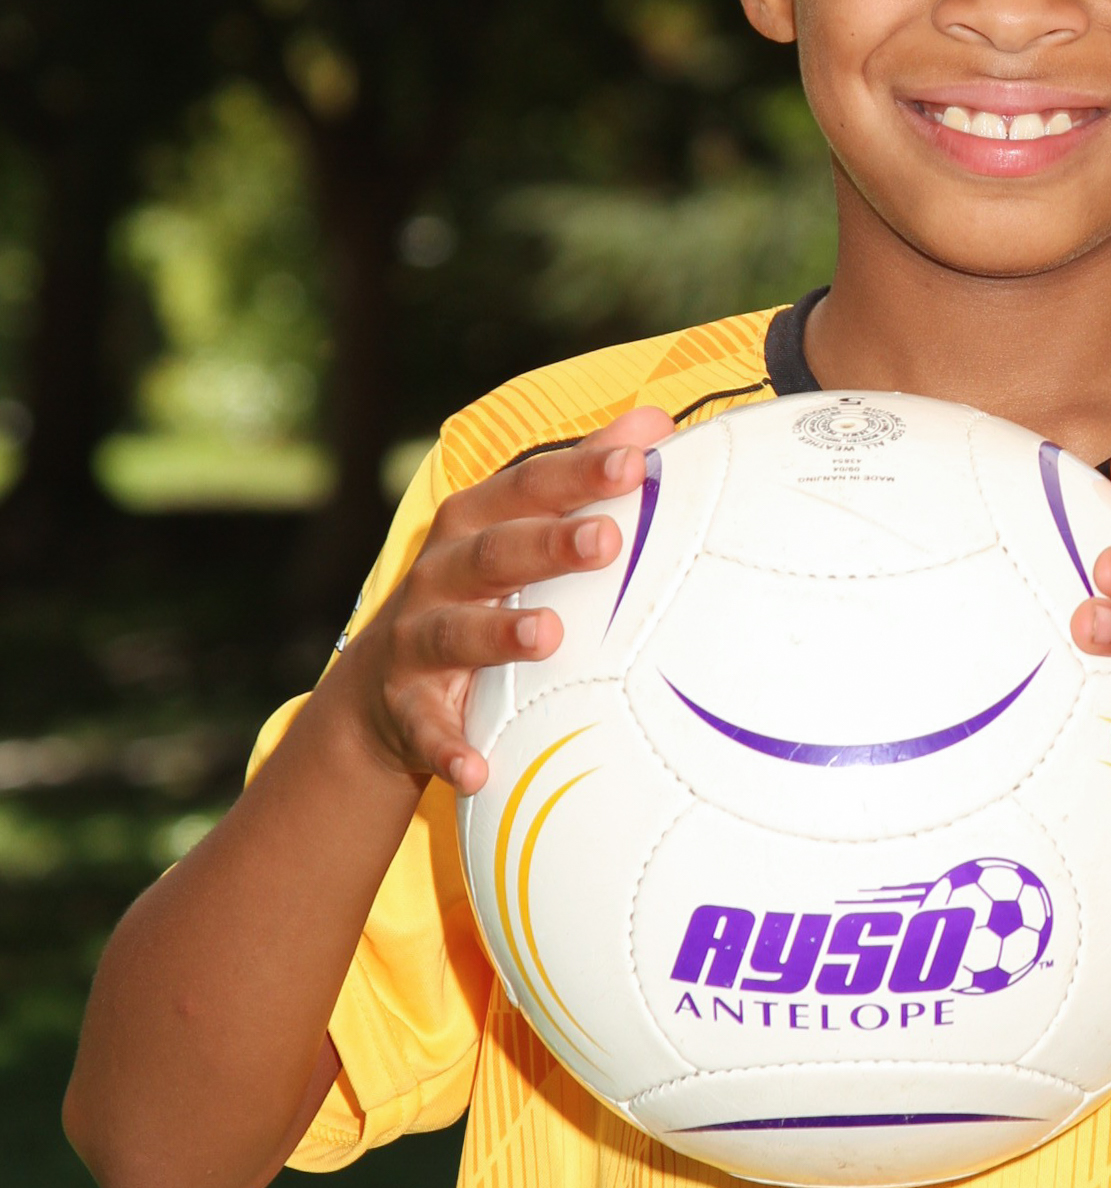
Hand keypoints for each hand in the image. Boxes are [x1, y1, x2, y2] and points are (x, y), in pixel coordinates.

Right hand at [333, 406, 673, 794]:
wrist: (379, 689)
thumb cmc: (478, 591)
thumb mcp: (519, 528)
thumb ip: (581, 476)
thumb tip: (654, 419)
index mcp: (474, 524)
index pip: (528, 487)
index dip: (579, 471)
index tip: (637, 460)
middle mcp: (439, 574)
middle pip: (493, 552)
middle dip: (547, 544)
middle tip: (607, 541)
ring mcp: (416, 642)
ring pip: (455, 632)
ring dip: (499, 634)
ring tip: (548, 636)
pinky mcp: (407, 709)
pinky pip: (427, 730)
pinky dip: (449, 748)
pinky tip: (477, 769)